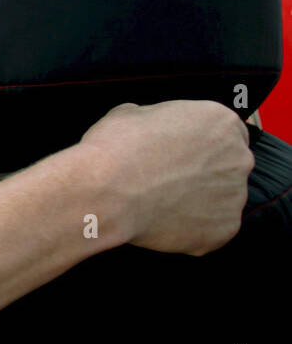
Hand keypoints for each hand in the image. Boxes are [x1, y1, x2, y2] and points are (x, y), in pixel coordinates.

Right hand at [78, 100, 252, 255]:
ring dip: (197, 202)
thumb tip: (150, 130)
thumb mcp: (129, 114)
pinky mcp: (224, 228)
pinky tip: (162, 221)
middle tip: (168, 180)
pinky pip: (212, 229)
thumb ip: (155, 120)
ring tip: (160, 203)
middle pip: (227, 166)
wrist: (106, 192)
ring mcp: (235, 195)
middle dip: (203, 174)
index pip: (225, 133)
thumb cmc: (115, 150)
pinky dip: (191, 229)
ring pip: (220, 200)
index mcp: (220, 122)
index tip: (182, 156)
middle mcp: (238, 157)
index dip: (201, 146)